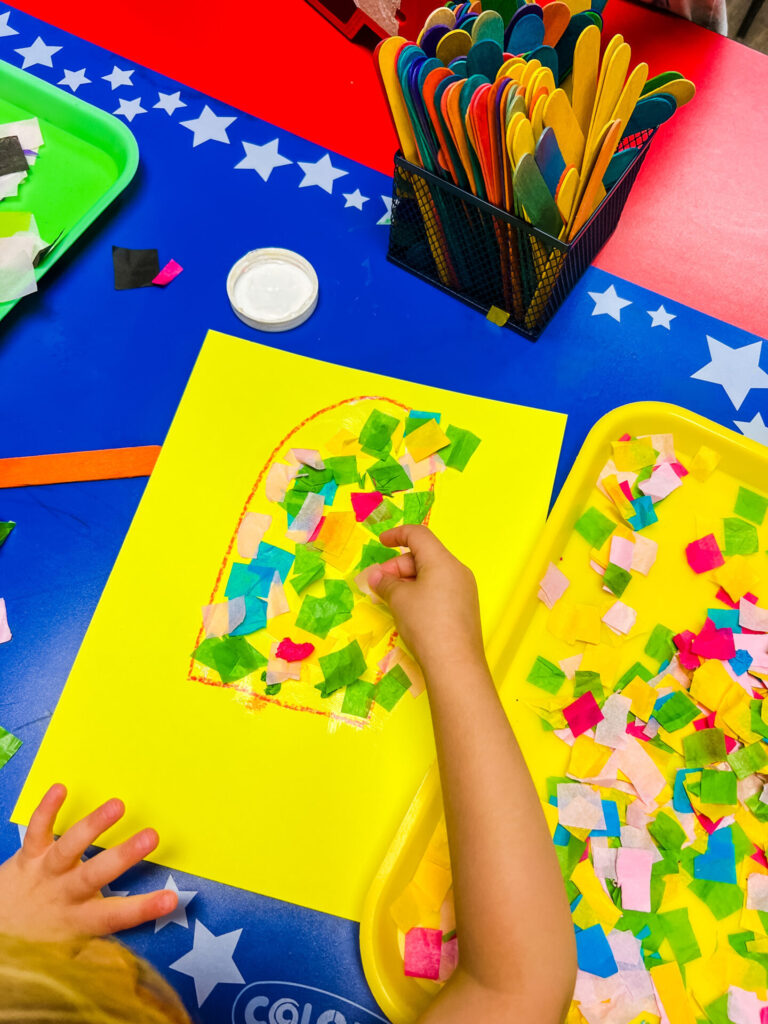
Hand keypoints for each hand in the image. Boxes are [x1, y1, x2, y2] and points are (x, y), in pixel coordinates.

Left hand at [0, 784, 176, 940]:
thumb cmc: (35, 942)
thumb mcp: (67, 952)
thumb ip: (96, 950)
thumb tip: (130, 962)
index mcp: (77, 921)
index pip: (116, 917)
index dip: (144, 908)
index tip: (172, 899)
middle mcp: (63, 895)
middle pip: (95, 875)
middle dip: (124, 855)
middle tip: (151, 837)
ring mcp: (44, 873)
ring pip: (69, 848)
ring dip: (93, 825)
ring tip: (117, 805)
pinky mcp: (27, 856)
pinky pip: (37, 830)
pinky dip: (47, 809)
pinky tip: (60, 788)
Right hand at [367, 525, 485, 675]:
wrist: (454, 664)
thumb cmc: (425, 624)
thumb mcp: (399, 600)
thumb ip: (386, 583)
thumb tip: (376, 577)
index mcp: (443, 561)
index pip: (419, 535)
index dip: (397, 534)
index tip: (381, 542)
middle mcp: (457, 571)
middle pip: (423, 556)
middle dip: (397, 567)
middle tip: (378, 586)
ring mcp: (464, 590)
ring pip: (431, 575)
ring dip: (407, 582)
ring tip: (389, 600)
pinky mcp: (465, 608)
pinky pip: (439, 590)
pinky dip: (420, 593)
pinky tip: (408, 611)